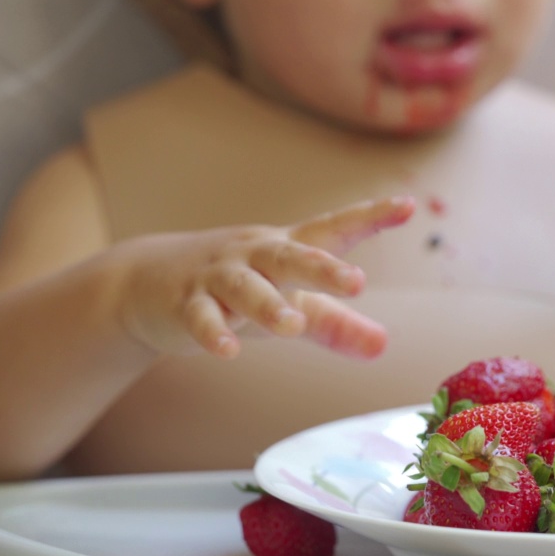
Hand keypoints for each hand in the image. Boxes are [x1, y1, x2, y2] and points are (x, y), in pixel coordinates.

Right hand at [109, 196, 414, 359]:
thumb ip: (336, 324)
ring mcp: (218, 278)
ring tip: (291, 324)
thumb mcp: (290, 303)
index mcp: (286, 250)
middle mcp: (255, 256)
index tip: (407, 205)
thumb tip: (384, 347)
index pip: (333, 230)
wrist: (147, 280)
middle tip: (356, 282)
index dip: (370, 217)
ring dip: (268, 305)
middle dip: (323, 268)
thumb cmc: (236, 289)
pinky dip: (212, 333)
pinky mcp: (185, 304)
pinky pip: (200, 317)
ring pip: (245, 288)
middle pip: (290, 256)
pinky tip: (227, 350)